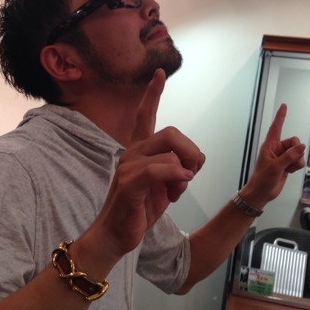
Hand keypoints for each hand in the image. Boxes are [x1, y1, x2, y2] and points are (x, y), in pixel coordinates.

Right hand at [90, 70, 204, 258]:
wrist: (115, 236)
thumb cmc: (138, 210)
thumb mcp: (165, 187)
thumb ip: (178, 168)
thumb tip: (194, 163)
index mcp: (139, 151)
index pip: (145, 116)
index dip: (153, 95)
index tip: (158, 74)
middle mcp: (132, 153)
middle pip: (172, 133)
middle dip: (191, 152)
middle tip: (191, 174)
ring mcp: (128, 166)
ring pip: (170, 152)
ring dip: (184, 173)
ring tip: (176, 192)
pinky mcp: (129, 183)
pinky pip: (160, 169)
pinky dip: (176, 176)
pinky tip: (177, 189)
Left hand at [243, 104, 304, 206]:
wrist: (261, 192)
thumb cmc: (261, 179)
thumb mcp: (275, 166)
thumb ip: (289, 156)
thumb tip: (301, 147)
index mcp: (269, 146)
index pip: (276, 127)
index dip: (280, 116)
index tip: (284, 106)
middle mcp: (276, 149)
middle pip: (294, 142)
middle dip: (296, 151)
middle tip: (290, 161)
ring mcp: (282, 157)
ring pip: (298, 152)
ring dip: (297, 161)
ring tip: (288, 169)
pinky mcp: (287, 164)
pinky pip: (298, 160)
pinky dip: (297, 166)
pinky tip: (289, 171)